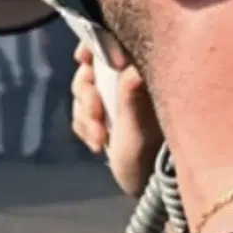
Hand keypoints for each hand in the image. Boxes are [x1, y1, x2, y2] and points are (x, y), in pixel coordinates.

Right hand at [71, 41, 160, 196]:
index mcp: (145, 75)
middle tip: (96, 114)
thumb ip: (131, 96)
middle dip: (86, 93)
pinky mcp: (107, 117)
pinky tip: (97, 144)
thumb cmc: (152, 158)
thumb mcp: (138, 128)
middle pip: (92, 68)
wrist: (150, 189)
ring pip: (83, 91)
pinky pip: (80, 112)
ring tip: (99, 138)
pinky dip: (84, 127)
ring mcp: (118, 100)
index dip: (94, 45)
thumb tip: (127, 66)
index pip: (115, 43)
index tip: (83, 60)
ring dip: (84, 115)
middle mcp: (132, 82)